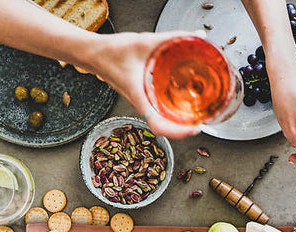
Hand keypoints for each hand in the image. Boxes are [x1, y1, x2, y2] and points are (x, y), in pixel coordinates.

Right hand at [85, 31, 202, 138]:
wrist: (94, 54)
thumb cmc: (112, 52)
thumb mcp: (144, 43)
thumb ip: (171, 38)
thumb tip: (196, 36)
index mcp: (139, 97)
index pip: (157, 124)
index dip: (176, 132)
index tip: (193, 129)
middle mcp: (141, 105)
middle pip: (164, 128)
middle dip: (183, 130)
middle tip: (201, 123)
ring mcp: (141, 104)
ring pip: (161, 123)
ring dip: (178, 125)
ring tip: (195, 119)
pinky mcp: (142, 100)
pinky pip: (158, 114)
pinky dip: (171, 115)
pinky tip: (182, 108)